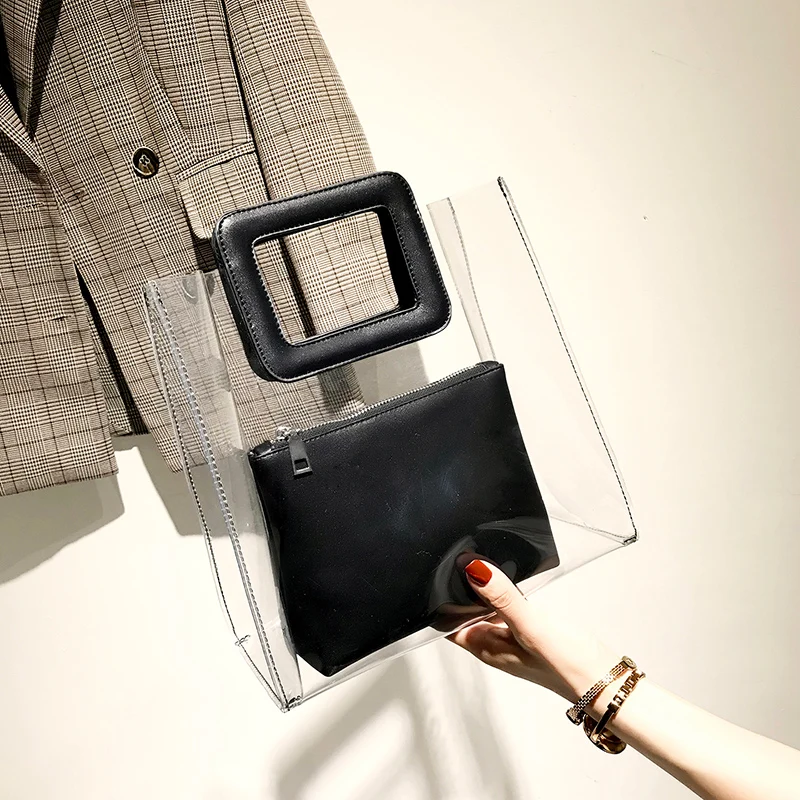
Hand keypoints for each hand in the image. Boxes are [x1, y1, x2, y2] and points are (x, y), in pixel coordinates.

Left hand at [448, 560, 619, 705]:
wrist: (607, 683)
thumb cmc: (569, 667)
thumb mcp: (531, 626)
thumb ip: (501, 598)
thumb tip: (473, 570)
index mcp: (483, 647)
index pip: (445, 621)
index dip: (439, 596)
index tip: (440, 569)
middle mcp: (493, 644)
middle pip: (463, 611)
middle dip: (461, 587)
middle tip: (464, 555)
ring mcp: (511, 638)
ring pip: (486, 608)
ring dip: (484, 589)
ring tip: (487, 562)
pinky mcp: (529, 632)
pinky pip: (507, 608)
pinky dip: (505, 594)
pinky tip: (513, 582)